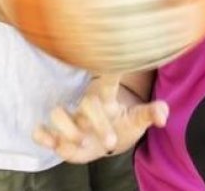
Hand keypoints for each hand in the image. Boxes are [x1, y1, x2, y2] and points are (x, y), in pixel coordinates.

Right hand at [33, 75, 168, 162]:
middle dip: (98, 124)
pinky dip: (42, 137)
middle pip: (86, 104)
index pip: (108, 83)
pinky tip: (52, 143)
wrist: (105, 140)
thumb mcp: (137, 119)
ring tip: (84, 144)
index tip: (115, 60)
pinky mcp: (57, 135)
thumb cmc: (121, 124)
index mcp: (107, 99)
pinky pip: (40, 131)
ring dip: (69, 130)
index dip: (110, 72)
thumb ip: (151, 114)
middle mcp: (86, 106)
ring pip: (58, 113)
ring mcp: (70, 119)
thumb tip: (164, 115)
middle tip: (112, 143)